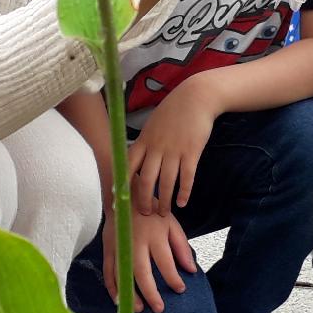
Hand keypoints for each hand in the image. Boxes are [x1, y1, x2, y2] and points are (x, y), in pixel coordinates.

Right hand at [102, 209, 195, 312]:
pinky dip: (112, 287)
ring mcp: (119, 245)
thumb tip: (191, 270)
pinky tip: (120, 301)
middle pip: (141, 271)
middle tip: (159, 308)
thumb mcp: (171, 224)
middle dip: (150, 292)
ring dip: (129, 294)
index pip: (165, 261)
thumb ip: (181, 247)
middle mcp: (135, 241)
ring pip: (122, 273)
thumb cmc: (152, 213)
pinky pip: (108, 271)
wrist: (125, 196)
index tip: (181, 289)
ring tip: (138, 310)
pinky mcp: (108, 248)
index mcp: (154, 235)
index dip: (173, 277)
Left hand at [129, 83, 217, 214]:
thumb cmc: (173, 111)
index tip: (117, 200)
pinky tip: (182, 202)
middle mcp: (156, 148)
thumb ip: (144, 144)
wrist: (195, 97)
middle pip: (145, 180)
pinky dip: (184, 192)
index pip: (127, 167)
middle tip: (145, 214)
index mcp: (143, 141)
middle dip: (143, 200)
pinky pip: (186, 177)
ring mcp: (174, 151)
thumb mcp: (152, 125)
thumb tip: (135, 161)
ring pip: (166, 182)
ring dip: (163, 201)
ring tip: (163, 212)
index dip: (122, 185)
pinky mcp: (191, 152)